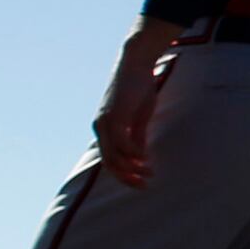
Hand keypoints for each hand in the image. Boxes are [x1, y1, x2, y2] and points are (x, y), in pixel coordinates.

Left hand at [92, 20, 182, 188]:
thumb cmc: (139, 86)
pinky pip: (121, 142)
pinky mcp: (114, 116)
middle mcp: (101, 127)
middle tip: (144, 185)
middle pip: (109, 163)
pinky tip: (145, 158)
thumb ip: (137, 135)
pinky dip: (132, 153)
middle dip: (126, 178)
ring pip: (113, 156)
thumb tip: (140, 156)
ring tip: (149, 173)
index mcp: (105, 129)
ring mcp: (105, 122)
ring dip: (132, 168)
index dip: (125, 174)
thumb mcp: (139, 116)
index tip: (141, 182)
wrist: (136, 63)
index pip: (110, 160)